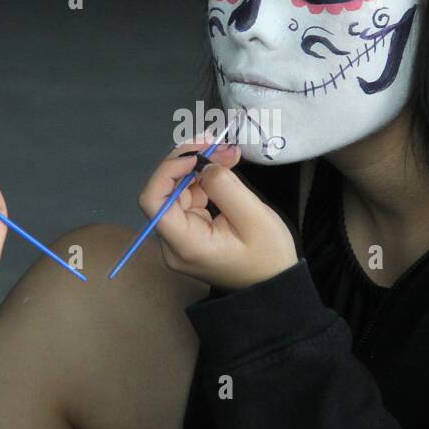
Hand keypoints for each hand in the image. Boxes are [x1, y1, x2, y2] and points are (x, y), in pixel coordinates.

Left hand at [137, 137, 297, 290]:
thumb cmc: (268, 256)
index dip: (168, 170)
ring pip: (177, 190)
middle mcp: (173, 242)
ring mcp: (180, 237)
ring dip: (198, 167)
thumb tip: (205, 164)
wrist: (275, 285)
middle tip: (218, 143)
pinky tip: (223, 166)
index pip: (153, 201)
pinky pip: (189, 198)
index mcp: (184, 243)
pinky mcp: (191, 231)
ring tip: (227, 152)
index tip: (196, 155)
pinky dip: (204, 179)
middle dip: (188, 162)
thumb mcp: (253, 217)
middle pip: (164, 192)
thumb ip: (225, 186)